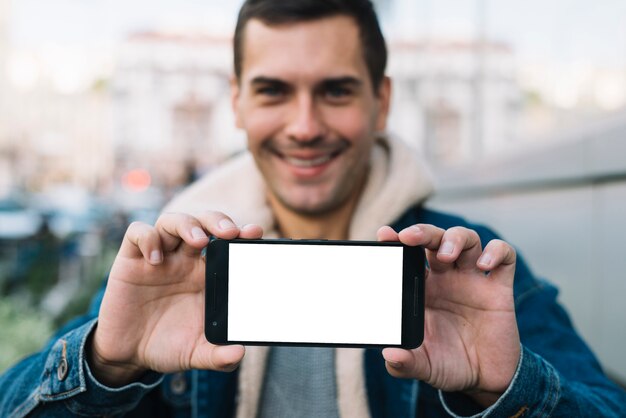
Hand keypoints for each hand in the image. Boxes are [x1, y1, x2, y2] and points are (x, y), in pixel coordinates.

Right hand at [89, 212, 262, 386]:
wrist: (129, 354)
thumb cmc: (168, 345)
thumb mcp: (196, 353)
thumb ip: (218, 356)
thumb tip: (239, 354)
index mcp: (207, 274)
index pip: (227, 243)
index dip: (242, 233)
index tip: (255, 233)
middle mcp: (185, 260)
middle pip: (204, 222)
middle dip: (217, 220)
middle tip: (229, 232)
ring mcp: (159, 257)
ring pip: (173, 221)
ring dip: (187, 224)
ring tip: (197, 240)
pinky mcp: (131, 260)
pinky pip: (137, 233)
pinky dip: (147, 238)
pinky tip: (155, 259)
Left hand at [378, 224, 519, 406]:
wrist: (486, 379)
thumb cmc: (450, 364)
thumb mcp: (424, 366)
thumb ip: (406, 364)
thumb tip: (389, 356)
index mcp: (422, 289)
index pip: (408, 255)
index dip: (397, 241)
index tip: (385, 235)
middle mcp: (446, 278)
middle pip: (435, 239)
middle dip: (423, 232)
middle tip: (410, 237)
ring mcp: (473, 280)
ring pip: (467, 240)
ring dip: (455, 238)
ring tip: (446, 255)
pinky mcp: (499, 288)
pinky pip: (504, 256)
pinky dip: (496, 252)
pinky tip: (484, 265)